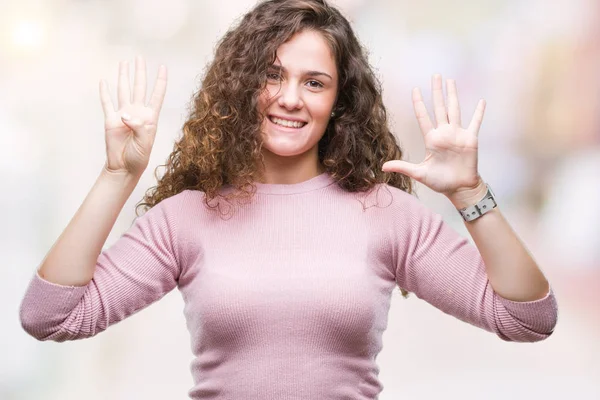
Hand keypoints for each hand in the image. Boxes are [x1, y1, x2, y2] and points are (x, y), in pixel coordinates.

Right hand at [100, 56, 166, 176]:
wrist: (124, 167)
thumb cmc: (139, 157)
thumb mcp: (145, 143)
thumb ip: (139, 128)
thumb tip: (125, 115)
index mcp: (150, 117)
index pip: (157, 95)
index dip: (160, 81)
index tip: (162, 67)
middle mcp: (137, 112)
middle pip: (139, 87)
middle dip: (140, 72)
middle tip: (139, 57)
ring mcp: (123, 115)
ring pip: (123, 91)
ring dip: (123, 77)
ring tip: (124, 63)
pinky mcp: (110, 120)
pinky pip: (106, 103)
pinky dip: (104, 92)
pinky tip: (104, 82)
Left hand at [382, 74, 486, 202]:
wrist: (459, 188)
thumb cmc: (440, 182)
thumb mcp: (419, 173)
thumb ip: (402, 167)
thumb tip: (382, 167)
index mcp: (431, 139)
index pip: (423, 117)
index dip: (419, 103)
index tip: (415, 89)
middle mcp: (444, 133)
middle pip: (439, 107)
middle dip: (436, 91)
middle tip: (435, 75)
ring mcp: (458, 134)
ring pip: (454, 109)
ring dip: (453, 95)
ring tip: (451, 81)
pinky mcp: (470, 139)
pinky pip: (475, 123)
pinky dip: (479, 113)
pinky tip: (481, 101)